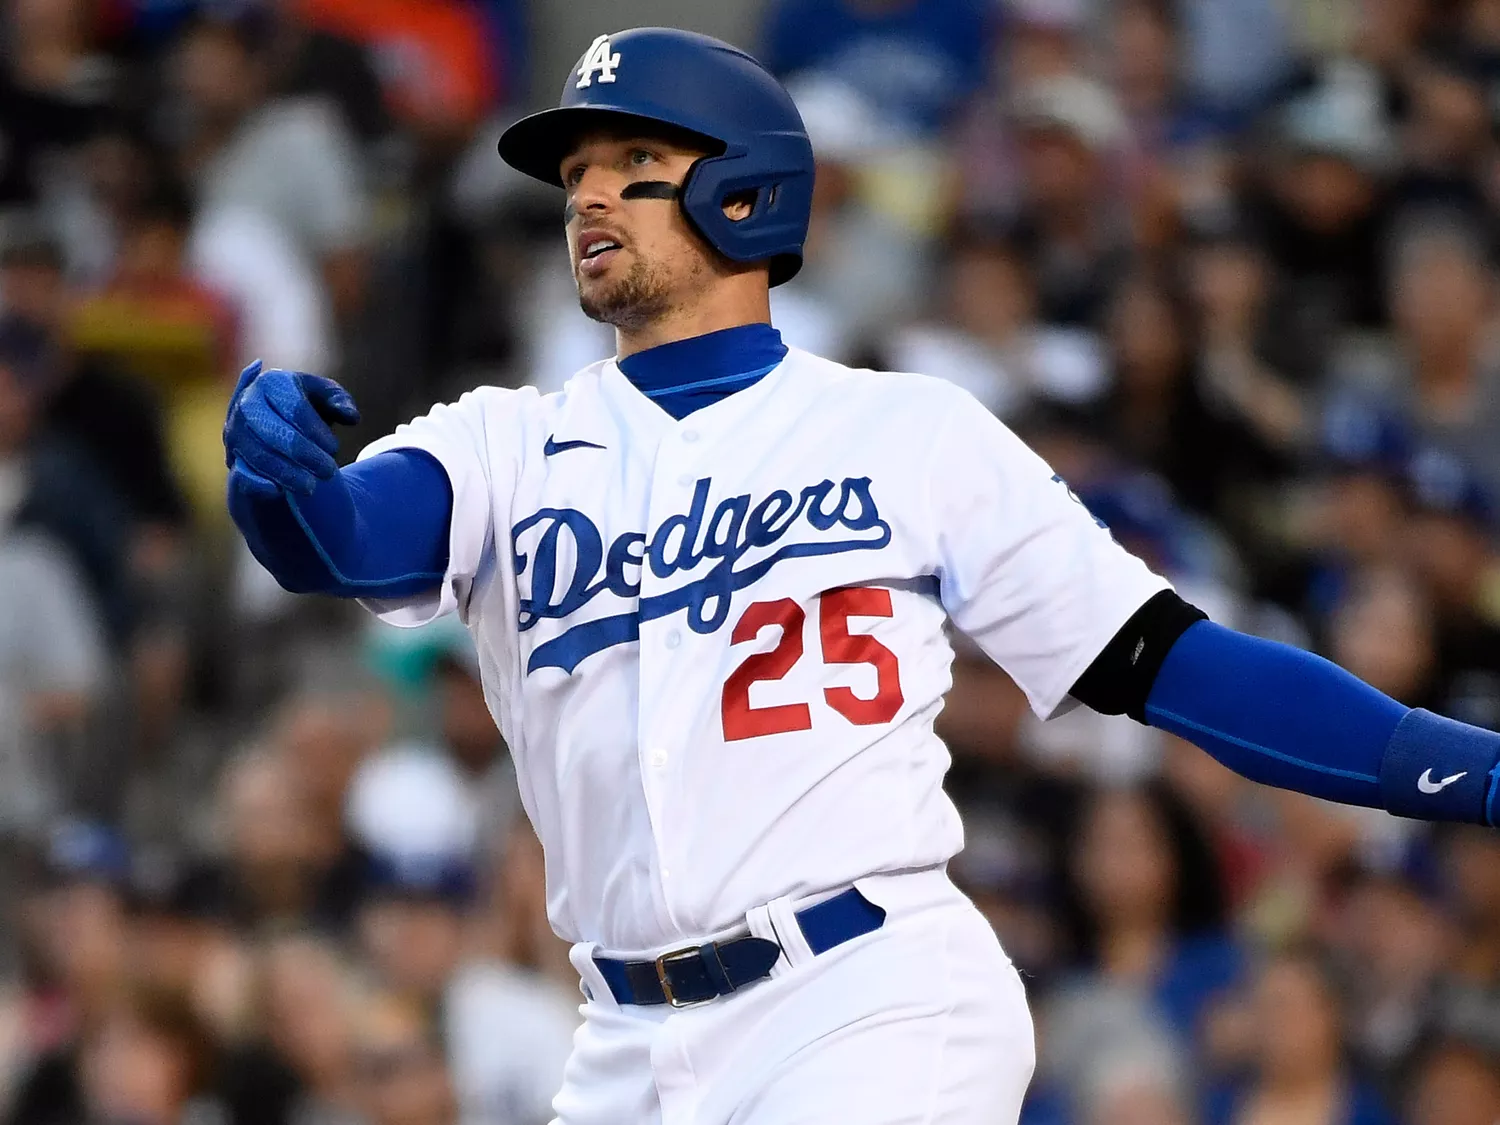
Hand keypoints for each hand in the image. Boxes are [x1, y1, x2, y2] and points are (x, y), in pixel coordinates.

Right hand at [223, 360, 359, 496]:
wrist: (275, 428)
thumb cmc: (306, 409)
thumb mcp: (325, 398)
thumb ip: (341, 401)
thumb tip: (351, 417)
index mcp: (271, 383)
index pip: (294, 408)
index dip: (316, 431)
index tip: (334, 448)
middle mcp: (247, 405)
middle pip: (273, 432)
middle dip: (303, 455)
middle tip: (329, 472)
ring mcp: (236, 433)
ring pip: (259, 456)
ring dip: (286, 474)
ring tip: (311, 487)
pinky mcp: (233, 458)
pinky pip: (242, 473)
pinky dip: (259, 484)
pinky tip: (278, 491)